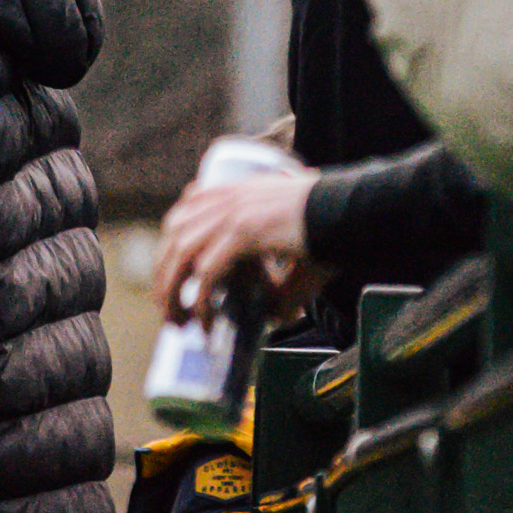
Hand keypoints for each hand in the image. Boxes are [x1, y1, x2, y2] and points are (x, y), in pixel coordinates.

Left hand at [153, 170, 316, 324]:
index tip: (168, 278)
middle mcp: (227, 197)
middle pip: (174, 236)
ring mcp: (233, 211)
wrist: (349, 211)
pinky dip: (201, 300)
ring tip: (178, 323)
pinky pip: (207, 271)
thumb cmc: (328, 228)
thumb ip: (280, 277)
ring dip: (172, 293)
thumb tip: (276, 314)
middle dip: (163, 278)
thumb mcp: (290, 245)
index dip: (169, 248)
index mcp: (235, 190)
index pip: (183, 213)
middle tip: (168, 312)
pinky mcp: (244, 232)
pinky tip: (205, 321)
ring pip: (181, 255)